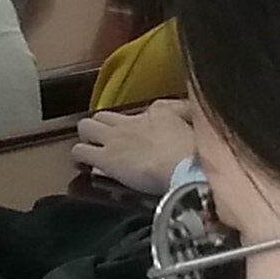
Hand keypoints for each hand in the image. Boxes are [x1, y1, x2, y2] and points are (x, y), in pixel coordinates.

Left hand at [71, 98, 194, 199]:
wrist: (185, 166)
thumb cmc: (198, 151)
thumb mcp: (200, 127)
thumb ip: (190, 118)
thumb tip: (193, 114)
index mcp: (157, 112)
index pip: (141, 112)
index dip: (136, 126)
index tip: (141, 139)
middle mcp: (131, 121)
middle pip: (104, 115)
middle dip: (102, 128)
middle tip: (108, 144)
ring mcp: (114, 138)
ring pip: (85, 126)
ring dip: (87, 139)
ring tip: (93, 153)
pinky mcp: (104, 157)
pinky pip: (79, 151)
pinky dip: (80, 157)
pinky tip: (86, 167)